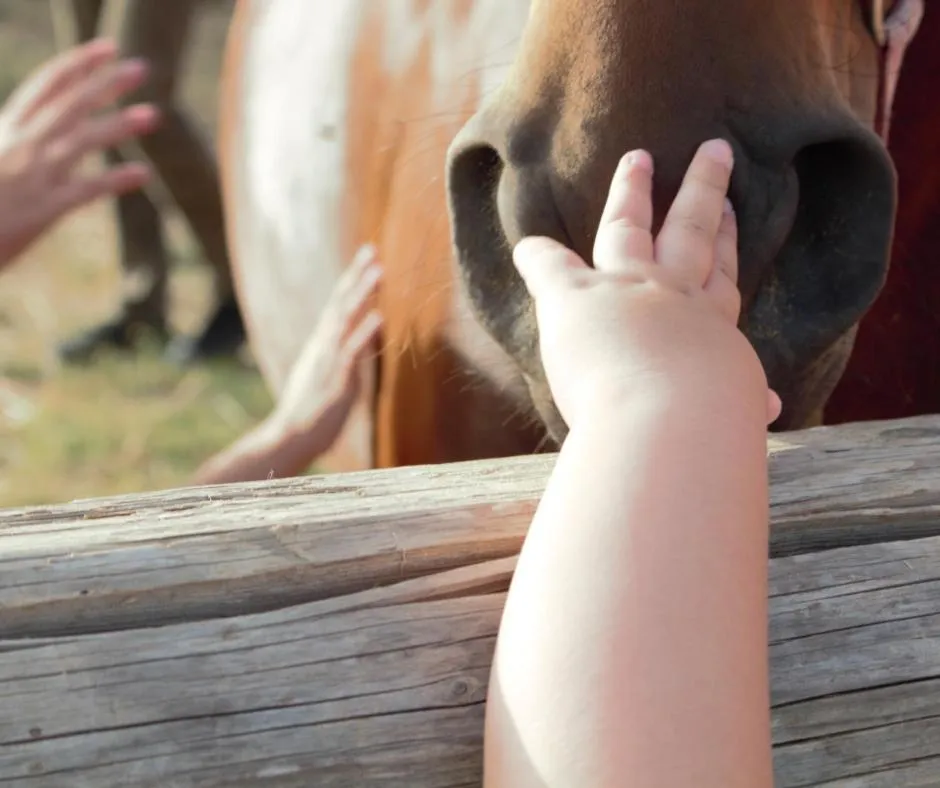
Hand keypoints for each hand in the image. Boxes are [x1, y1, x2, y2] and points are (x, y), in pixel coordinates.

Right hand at [0, 38, 158, 269]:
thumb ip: (19, 136)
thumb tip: (47, 120)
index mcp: (8, 127)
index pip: (47, 85)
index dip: (78, 64)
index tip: (108, 49)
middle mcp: (22, 144)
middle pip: (70, 105)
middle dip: (106, 84)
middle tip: (142, 68)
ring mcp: (34, 175)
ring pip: (81, 141)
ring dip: (118, 125)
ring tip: (154, 114)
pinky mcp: (43, 209)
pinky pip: (85, 190)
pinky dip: (114, 180)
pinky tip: (143, 172)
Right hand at [269, 245, 383, 450]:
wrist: (291, 436)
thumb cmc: (310, 409)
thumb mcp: (328, 375)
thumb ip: (344, 353)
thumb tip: (363, 337)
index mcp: (322, 343)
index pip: (337, 304)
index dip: (352, 279)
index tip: (367, 256)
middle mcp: (324, 345)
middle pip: (340, 302)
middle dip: (357, 275)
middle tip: (372, 249)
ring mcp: (329, 360)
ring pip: (346, 319)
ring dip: (363, 293)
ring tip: (379, 271)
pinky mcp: (337, 379)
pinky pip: (352, 351)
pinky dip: (365, 331)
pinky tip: (379, 315)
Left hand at [513, 139, 780, 428]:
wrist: (675, 418)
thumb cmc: (712, 425)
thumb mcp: (738, 410)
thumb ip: (748, 403)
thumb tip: (771, 408)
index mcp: (710, 324)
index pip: (719, 277)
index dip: (727, 243)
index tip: (731, 214)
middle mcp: (673, 295)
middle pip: (691, 231)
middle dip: (703, 190)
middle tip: (714, 151)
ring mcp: (624, 289)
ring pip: (628, 229)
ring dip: (632, 192)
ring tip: (638, 158)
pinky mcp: (573, 297)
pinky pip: (549, 267)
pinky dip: (536, 256)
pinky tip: (526, 244)